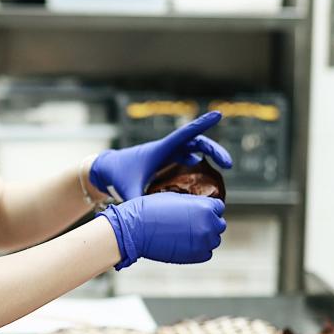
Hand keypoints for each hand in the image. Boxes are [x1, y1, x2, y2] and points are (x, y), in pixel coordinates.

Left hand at [89, 112, 232, 201]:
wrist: (106, 171)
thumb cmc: (117, 176)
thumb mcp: (128, 190)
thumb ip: (140, 203)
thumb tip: (150, 219)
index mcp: (161, 149)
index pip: (186, 133)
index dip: (203, 123)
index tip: (219, 114)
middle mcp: (167, 149)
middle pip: (196, 142)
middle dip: (214, 150)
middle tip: (228, 164)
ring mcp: (168, 155)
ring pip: (195, 150)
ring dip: (210, 156)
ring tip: (224, 168)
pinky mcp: (167, 163)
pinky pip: (188, 160)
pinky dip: (200, 165)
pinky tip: (207, 177)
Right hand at [102, 193, 225, 269]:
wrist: (136, 229)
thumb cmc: (151, 210)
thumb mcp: (176, 198)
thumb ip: (194, 204)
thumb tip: (201, 209)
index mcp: (206, 207)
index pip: (219, 207)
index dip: (208, 209)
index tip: (198, 212)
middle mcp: (209, 225)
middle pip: (219, 224)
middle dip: (208, 223)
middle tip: (192, 224)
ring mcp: (204, 242)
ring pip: (214, 240)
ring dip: (204, 237)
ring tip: (187, 235)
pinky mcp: (197, 256)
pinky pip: (206, 253)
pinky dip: (199, 250)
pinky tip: (186, 244)